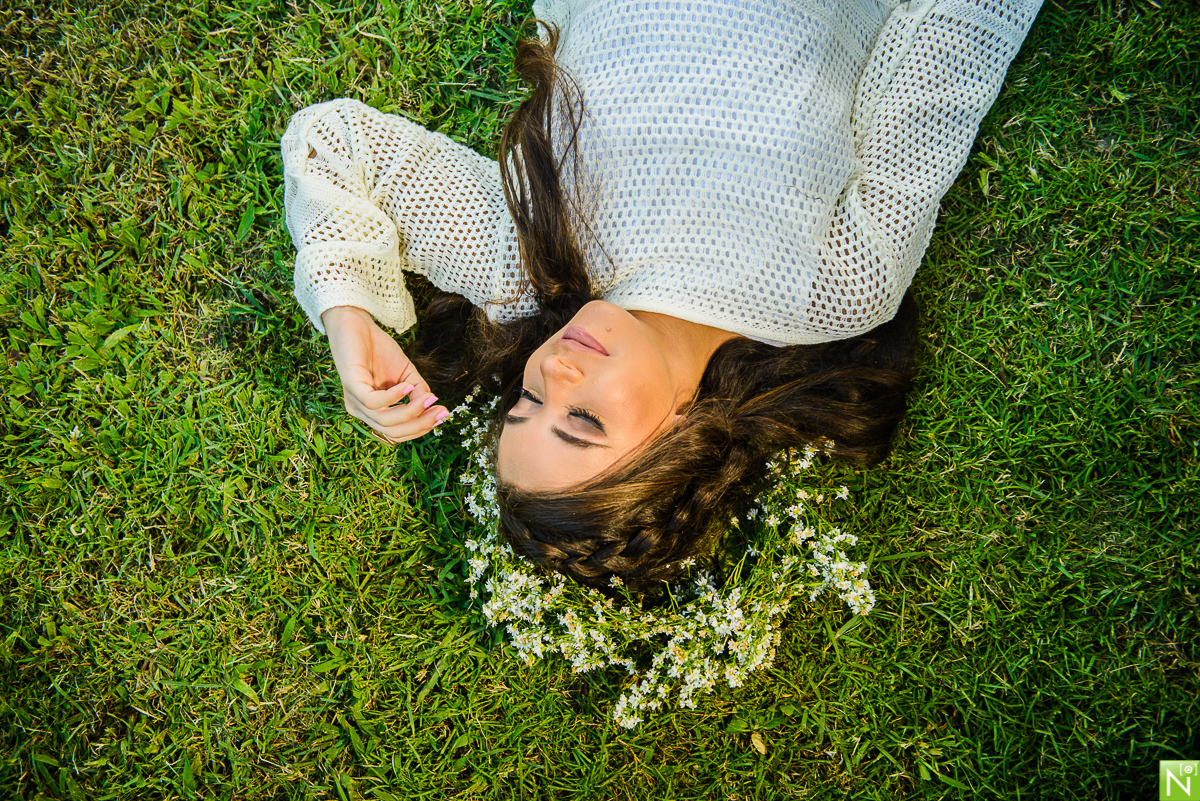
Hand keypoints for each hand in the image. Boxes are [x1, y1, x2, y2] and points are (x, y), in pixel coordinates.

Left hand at [321, 306, 448, 443]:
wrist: (356, 323)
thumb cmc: (378, 349)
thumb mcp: (406, 374)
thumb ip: (418, 392)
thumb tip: (433, 407)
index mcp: (373, 412)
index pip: (397, 433)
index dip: (421, 428)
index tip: (442, 416)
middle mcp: (361, 411)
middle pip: (392, 431)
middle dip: (420, 424)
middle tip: (441, 412)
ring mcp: (354, 400)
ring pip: (384, 421)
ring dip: (411, 412)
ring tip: (429, 399)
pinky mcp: (351, 386)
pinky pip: (373, 402)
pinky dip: (395, 396)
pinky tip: (408, 386)